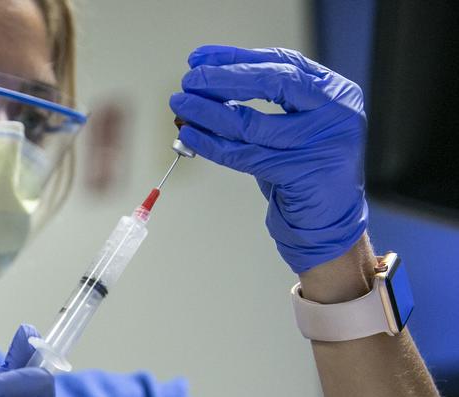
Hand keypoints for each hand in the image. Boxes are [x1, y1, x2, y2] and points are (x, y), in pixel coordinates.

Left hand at [169, 45, 367, 273]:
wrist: (329, 219)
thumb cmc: (303, 168)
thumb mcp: (291, 127)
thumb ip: (261, 104)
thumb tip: (202, 87)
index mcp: (334, 91)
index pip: (282, 62)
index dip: (237, 57)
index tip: (200, 57)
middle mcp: (335, 112)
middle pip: (272, 83)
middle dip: (223, 78)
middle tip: (189, 80)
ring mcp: (322, 144)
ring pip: (252, 123)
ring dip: (209, 112)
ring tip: (181, 106)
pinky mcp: (302, 174)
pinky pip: (245, 156)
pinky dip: (212, 145)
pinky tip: (190, 136)